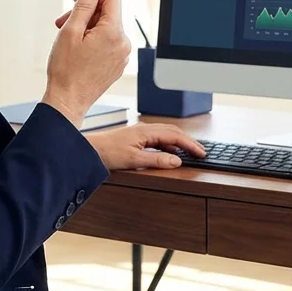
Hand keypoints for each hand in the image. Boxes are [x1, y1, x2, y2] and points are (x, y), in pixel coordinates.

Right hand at [42, 0, 130, 124]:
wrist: (68, 101)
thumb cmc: (66, 71)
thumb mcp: (70, 31)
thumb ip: (84, 6)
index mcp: (113, 33)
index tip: (81, 1)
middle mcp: (123, 43)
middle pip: (108, 15)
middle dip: (87, 15)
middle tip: (66, 22)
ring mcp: (122, 56)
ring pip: (107, 30)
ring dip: (88, 29)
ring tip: (69, 40)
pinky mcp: (117, 64)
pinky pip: (108, 44)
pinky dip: (94, 42)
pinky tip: (78, 50)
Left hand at [85, 123, 206, 170]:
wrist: (90, 149)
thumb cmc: (108, 152)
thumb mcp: (134, 160)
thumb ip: (157, 161)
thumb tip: (177, 161)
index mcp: (147, 131)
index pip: (175, 136)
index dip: (190, 144)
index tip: (200, 152)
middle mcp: (145, 129)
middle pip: (174, 132)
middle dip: (189, 141)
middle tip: (201, 152)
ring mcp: (141, 132)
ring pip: (167, 134)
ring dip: (180, 142)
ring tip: (191, 151)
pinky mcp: (137, 138)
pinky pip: (159, 138)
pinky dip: (170, 144)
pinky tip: (171, 153)